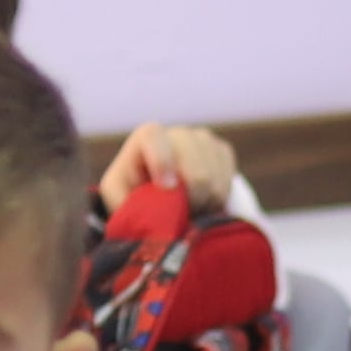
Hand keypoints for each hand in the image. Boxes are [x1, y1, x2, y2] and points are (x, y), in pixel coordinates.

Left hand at [94, 123, 240, 219]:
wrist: (156, 196)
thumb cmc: (132, 199)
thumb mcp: (121, 203)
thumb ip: (133, 205)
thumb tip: (162, 214)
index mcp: (146, 139)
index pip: (153, 136)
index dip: (162, 162)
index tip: (166, 188)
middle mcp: (176, 134)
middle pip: (196, 169)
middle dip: (191, 200)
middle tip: (181, 216)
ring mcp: (202, 140)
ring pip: (216, 178)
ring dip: (205, 204)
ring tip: (189, 211)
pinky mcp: (222, 152)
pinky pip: (229, 180)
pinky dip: (218, 200)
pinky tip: (202, 203)